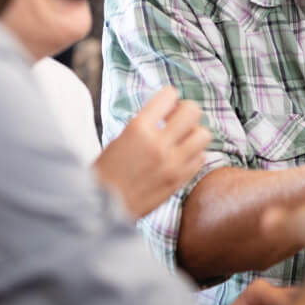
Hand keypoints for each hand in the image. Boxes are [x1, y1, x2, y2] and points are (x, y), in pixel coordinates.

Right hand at [93, 86, 210, 217]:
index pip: (169, 95)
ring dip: (194, 133)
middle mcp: (158, 144)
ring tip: (182, 139)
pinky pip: (200, 158)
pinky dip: (194, 154)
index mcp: (138, 129)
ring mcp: (172, 164)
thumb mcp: (119, 138)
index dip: (168, 97)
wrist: (101, 208)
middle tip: (178, 119)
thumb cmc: (105, 172)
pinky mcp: (179, 181)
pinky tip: (181, 156)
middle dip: (186, 111)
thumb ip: (145, 124)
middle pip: (192, 111)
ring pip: (203, 135)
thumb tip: (166, 112)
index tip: (166, 105)